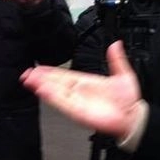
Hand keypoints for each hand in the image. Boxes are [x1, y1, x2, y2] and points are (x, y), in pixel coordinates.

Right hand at [21, 41, 142, 139]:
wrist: (132, 116)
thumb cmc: (127, 99)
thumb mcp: (122, 74)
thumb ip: (116, 59)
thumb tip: (115, 44)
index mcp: (86, 82)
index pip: (64, 75)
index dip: (51, 72)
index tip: (38, 68)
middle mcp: (79, 92)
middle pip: (56, 83)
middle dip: (41, 78)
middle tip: (27, 73)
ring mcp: (77, 101)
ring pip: (56, 92)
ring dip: (42, 86)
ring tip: (29, 80)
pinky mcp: (78, 111)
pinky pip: (63, 103)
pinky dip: (52, 97)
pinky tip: (43, 90)